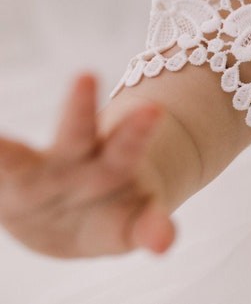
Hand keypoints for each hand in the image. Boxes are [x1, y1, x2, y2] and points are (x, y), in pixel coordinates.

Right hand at [0, 74, 175, 257]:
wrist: (70, 221)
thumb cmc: (108, 216)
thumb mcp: (129, 227)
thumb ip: (148, 227)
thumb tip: (165, 243)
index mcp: (111, 164)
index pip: (126, 145)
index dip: (138, 130)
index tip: (152, 108)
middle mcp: (72, 162)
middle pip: (77, 132)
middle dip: (80, 107)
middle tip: (84, 76)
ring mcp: (32, 172)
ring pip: (13, 158)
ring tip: (10, 125)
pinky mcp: (4, 187)